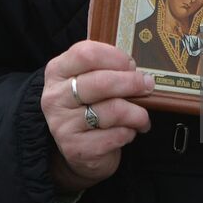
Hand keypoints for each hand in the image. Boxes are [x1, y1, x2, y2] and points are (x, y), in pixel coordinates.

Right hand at [42, 40, 152, 192]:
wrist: (78, 147)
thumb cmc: (90, 106)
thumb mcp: (91, 80)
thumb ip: (108, 69)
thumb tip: (140, 72)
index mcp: (57, 71)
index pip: (85, 54)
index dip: (115, 57)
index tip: (131, 65)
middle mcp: (55, 97)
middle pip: (101, 82)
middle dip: (132, 83)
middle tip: (148, 86)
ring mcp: (62, 124)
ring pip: (112, 110)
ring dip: (136, 113)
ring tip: (142, 116)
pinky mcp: (75, 148)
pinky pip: (115, 135)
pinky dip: (129, 132)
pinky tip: (129, 131)